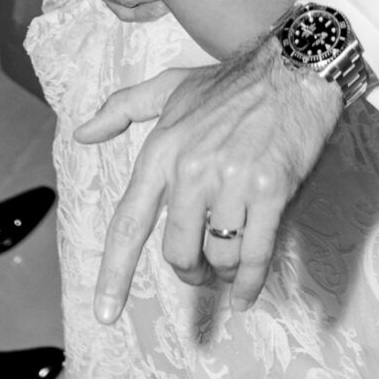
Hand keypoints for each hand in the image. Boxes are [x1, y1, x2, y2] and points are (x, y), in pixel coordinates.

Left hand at [76, 37, 340, 319]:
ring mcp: (232, 181)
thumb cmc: (235, 81)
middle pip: (178, 251)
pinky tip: (247, 294)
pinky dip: (251, 282)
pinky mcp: (271, 190)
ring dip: (224, 271)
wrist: (296, 67)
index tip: (105, 311)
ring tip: (231, 265)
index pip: (129, 223)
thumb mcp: (172, 86)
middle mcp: (191, 170)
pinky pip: (255, 254)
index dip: (114, 273)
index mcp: (162, 151)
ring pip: (219, 255)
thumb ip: (123, 109)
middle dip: (190, 270)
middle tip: (202, 269)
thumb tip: (82, 132)